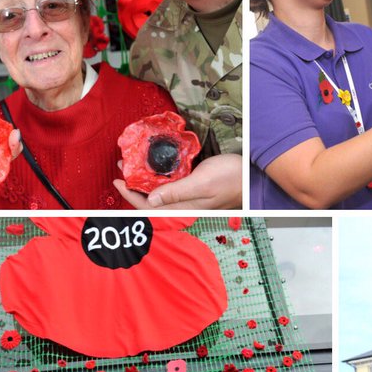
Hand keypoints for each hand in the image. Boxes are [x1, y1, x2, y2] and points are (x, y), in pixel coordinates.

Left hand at [115, 153, 242, 209]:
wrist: (253, 174)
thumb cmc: (234, 179)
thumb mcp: (203, 183)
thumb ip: (176, 192)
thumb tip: (150, 200)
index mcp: (184, 208)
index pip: (149, 208)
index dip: (130, 197)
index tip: (118, 181)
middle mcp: (184, 204)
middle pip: (151, 200)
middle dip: (134, 186)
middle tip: (123, 167)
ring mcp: (189, 196)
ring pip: (160, 191)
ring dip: (146, 179)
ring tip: (134, 164)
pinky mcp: (194, 186)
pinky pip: (171, 184)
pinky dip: (159, 175)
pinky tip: (156, 165)